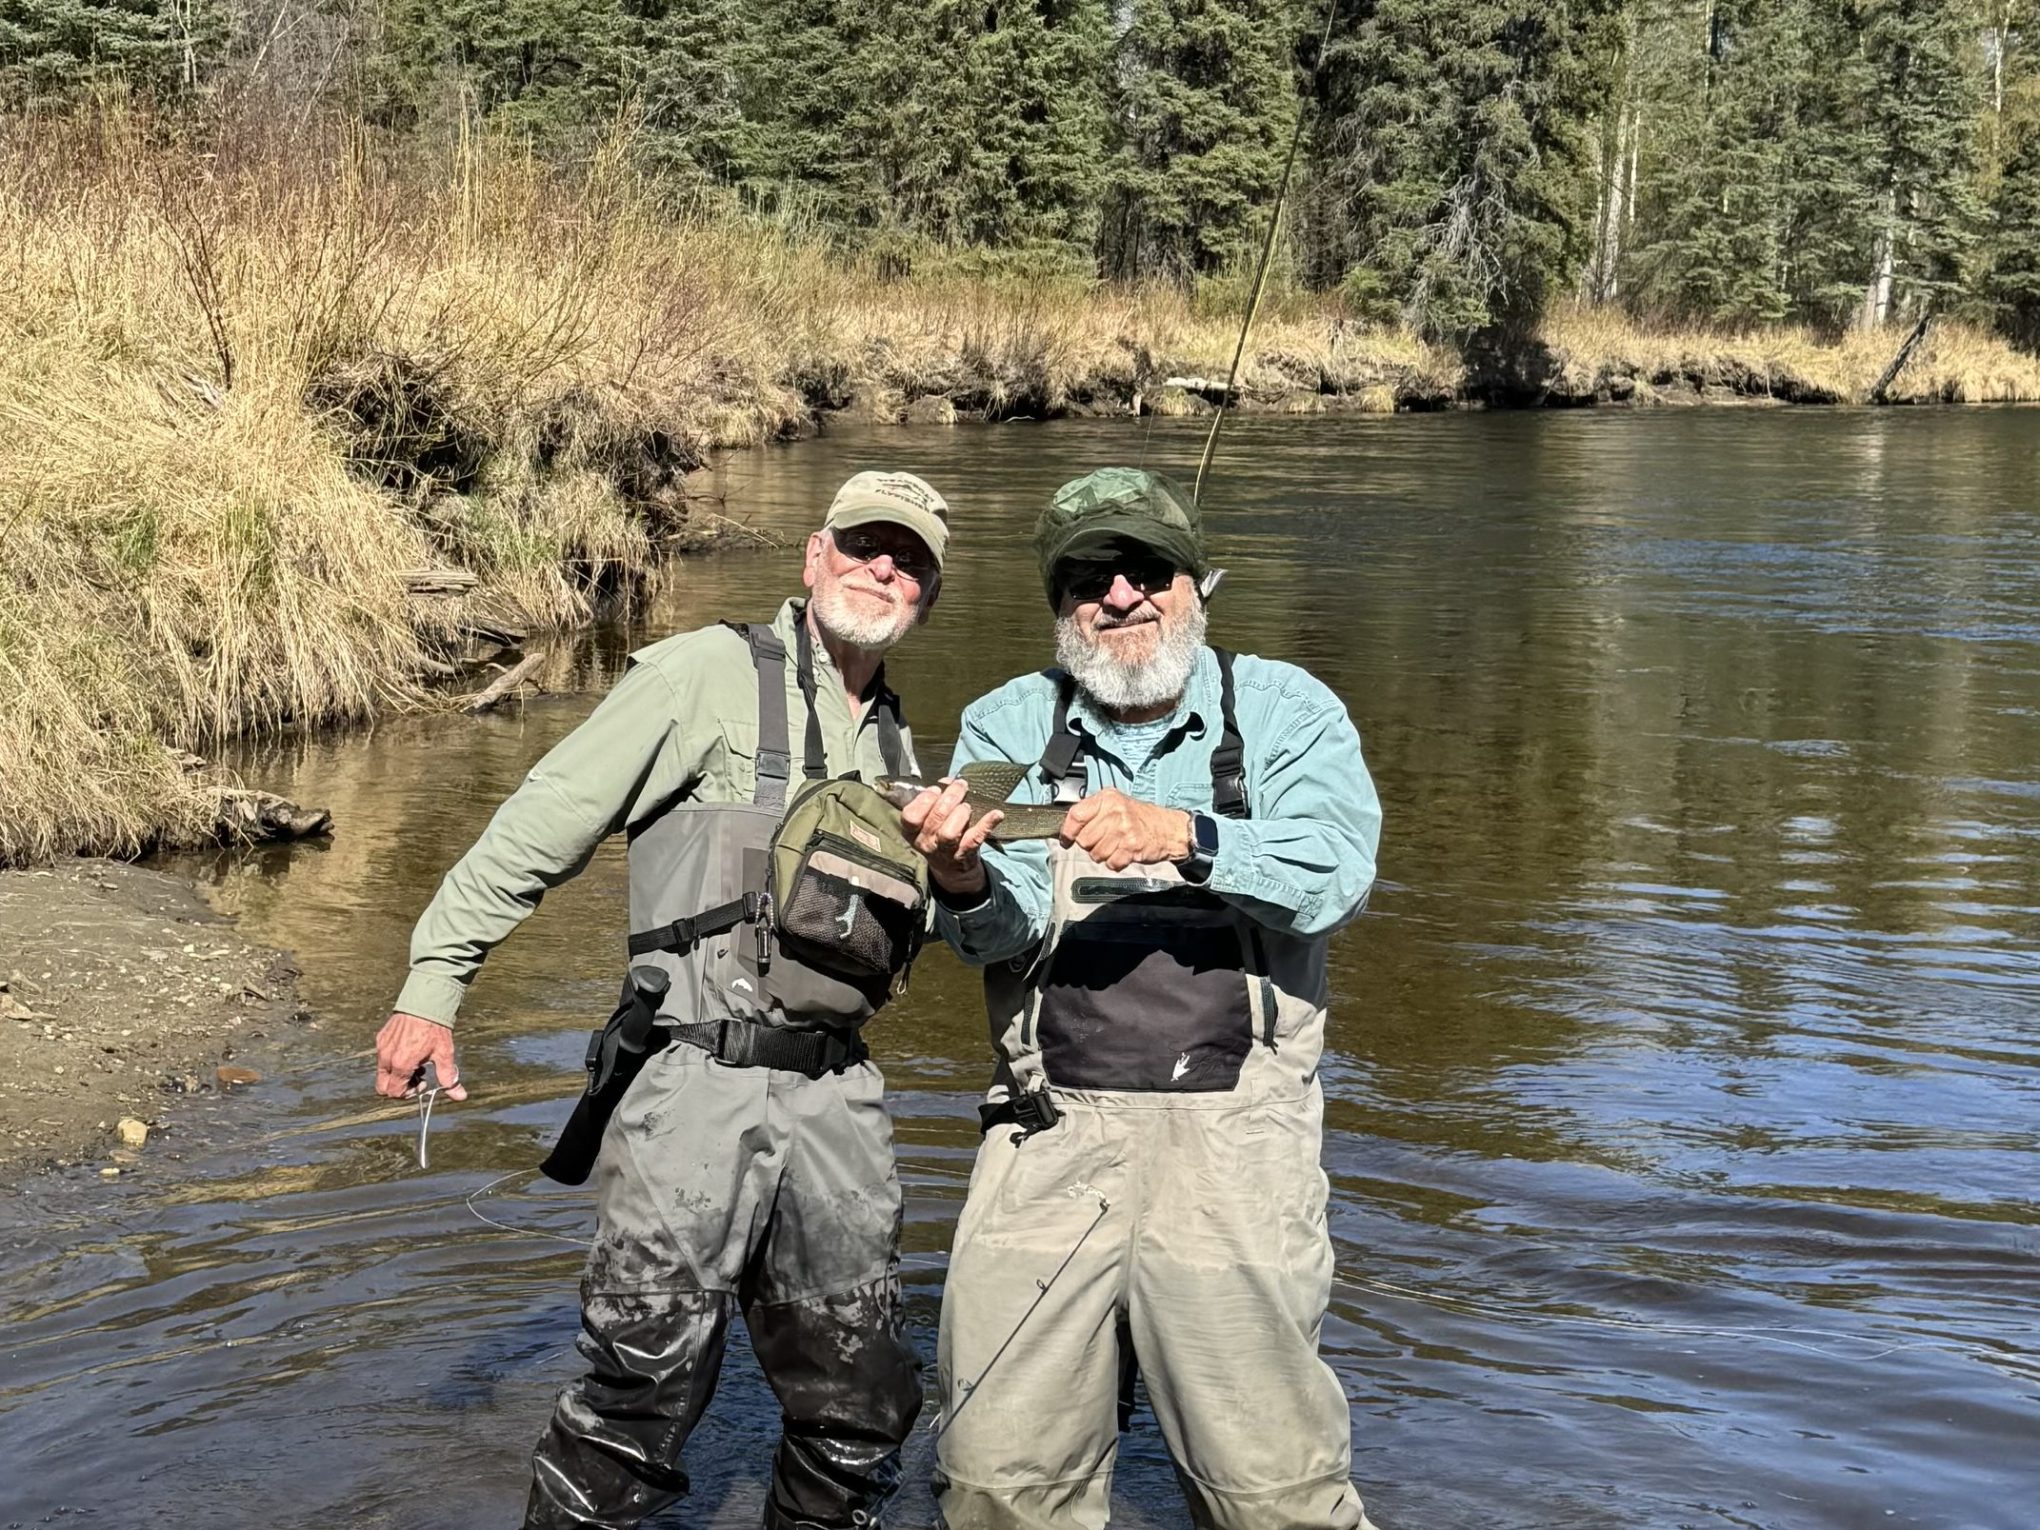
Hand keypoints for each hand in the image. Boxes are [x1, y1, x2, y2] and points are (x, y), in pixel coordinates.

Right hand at [375, 1012, 467, 1100]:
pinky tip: (410, 1050)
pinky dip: (393, 1060)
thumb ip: (449, 1078)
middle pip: (383, 1087)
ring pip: (382, 1072)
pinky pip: (382, 1057)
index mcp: (400, 1064)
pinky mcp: (381, 1037)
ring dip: (397, 1074)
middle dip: (399, 1087)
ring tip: (416, 1063)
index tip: (422, 1083)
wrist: (425, 1001)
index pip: (394, 1092)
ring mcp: (381, 1047)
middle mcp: (386, 1057)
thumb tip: (460, 1096)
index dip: (408, 1093)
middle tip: (417, 1077)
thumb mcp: (444, 1054)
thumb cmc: (435, 1028)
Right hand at [901, 777, 1002, 896]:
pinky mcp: (965, 854)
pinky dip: (987, 824)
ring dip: (961, 813)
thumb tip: (947, 781)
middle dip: (950, 797)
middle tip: (961, 786)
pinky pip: (975, 839)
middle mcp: (926, 843)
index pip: (911, 816)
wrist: (952, 866)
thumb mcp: (928, 819)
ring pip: (950, 832)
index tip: (937, 789)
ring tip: (967, 806)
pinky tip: (996, 814)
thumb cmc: (939, 833)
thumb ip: (934, 799)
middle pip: (935, 818)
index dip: (924, 799)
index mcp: (912, 832)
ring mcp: (945, 851)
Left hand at [1059, 789, 1191, 870]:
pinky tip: (1124, 853)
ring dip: (1103, 855)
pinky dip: (1116, 863)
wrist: (1169, 828)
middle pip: (1084, 839)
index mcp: (1107, 799)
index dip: (1067, 831)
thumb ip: (1093, 812)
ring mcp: (1124, 830)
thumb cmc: (1140, 817)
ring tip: (1115, 846)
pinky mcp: (1132, 847)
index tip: (1066, 839)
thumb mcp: (1115, 804)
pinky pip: (1111, 863)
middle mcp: (1115, 812)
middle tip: (1103, 841)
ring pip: (1096, 854)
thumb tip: (1067, 826)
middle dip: (1090, 846)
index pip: (1075, 816)